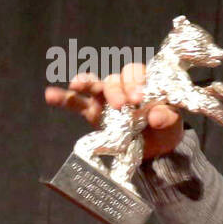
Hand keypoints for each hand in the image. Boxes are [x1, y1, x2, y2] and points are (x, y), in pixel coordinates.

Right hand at [44, 62, 183, 159]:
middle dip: (116, 90)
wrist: (156, 150)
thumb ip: (167, 117)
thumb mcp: (172, 123)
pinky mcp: (93, 113)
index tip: (138, 98)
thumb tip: (157, 117)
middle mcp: (123, 87)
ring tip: (76, 85)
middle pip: (114, 80)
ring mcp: (105, 99)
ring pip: (94, 86)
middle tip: (121, 105)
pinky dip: (63, 98)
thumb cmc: (165, 129)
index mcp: (143, 83)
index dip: (135, 82)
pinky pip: (75, 103)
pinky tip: (50, 95)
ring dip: (85, 83)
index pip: (135, 73)